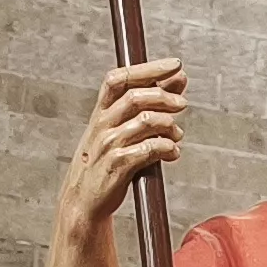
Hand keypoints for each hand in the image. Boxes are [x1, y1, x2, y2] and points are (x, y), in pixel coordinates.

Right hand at [58, 59, 182, 231]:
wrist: (83, 201)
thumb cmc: (105, 162)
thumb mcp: (118, 130)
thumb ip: (146, 105)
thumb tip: (178, 78)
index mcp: (100, 113)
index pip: (119, 79)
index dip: (148, 69)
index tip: (176, 65)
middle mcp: (102, 125)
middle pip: (135, 97)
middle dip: (164, 97)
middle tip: (183, 103)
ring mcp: (108, 146)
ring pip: (145, 122)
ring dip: (169, 126)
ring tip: (177, 135)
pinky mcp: (118, 166)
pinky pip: (149, 149)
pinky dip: (167, 148)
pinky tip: (173, 153)